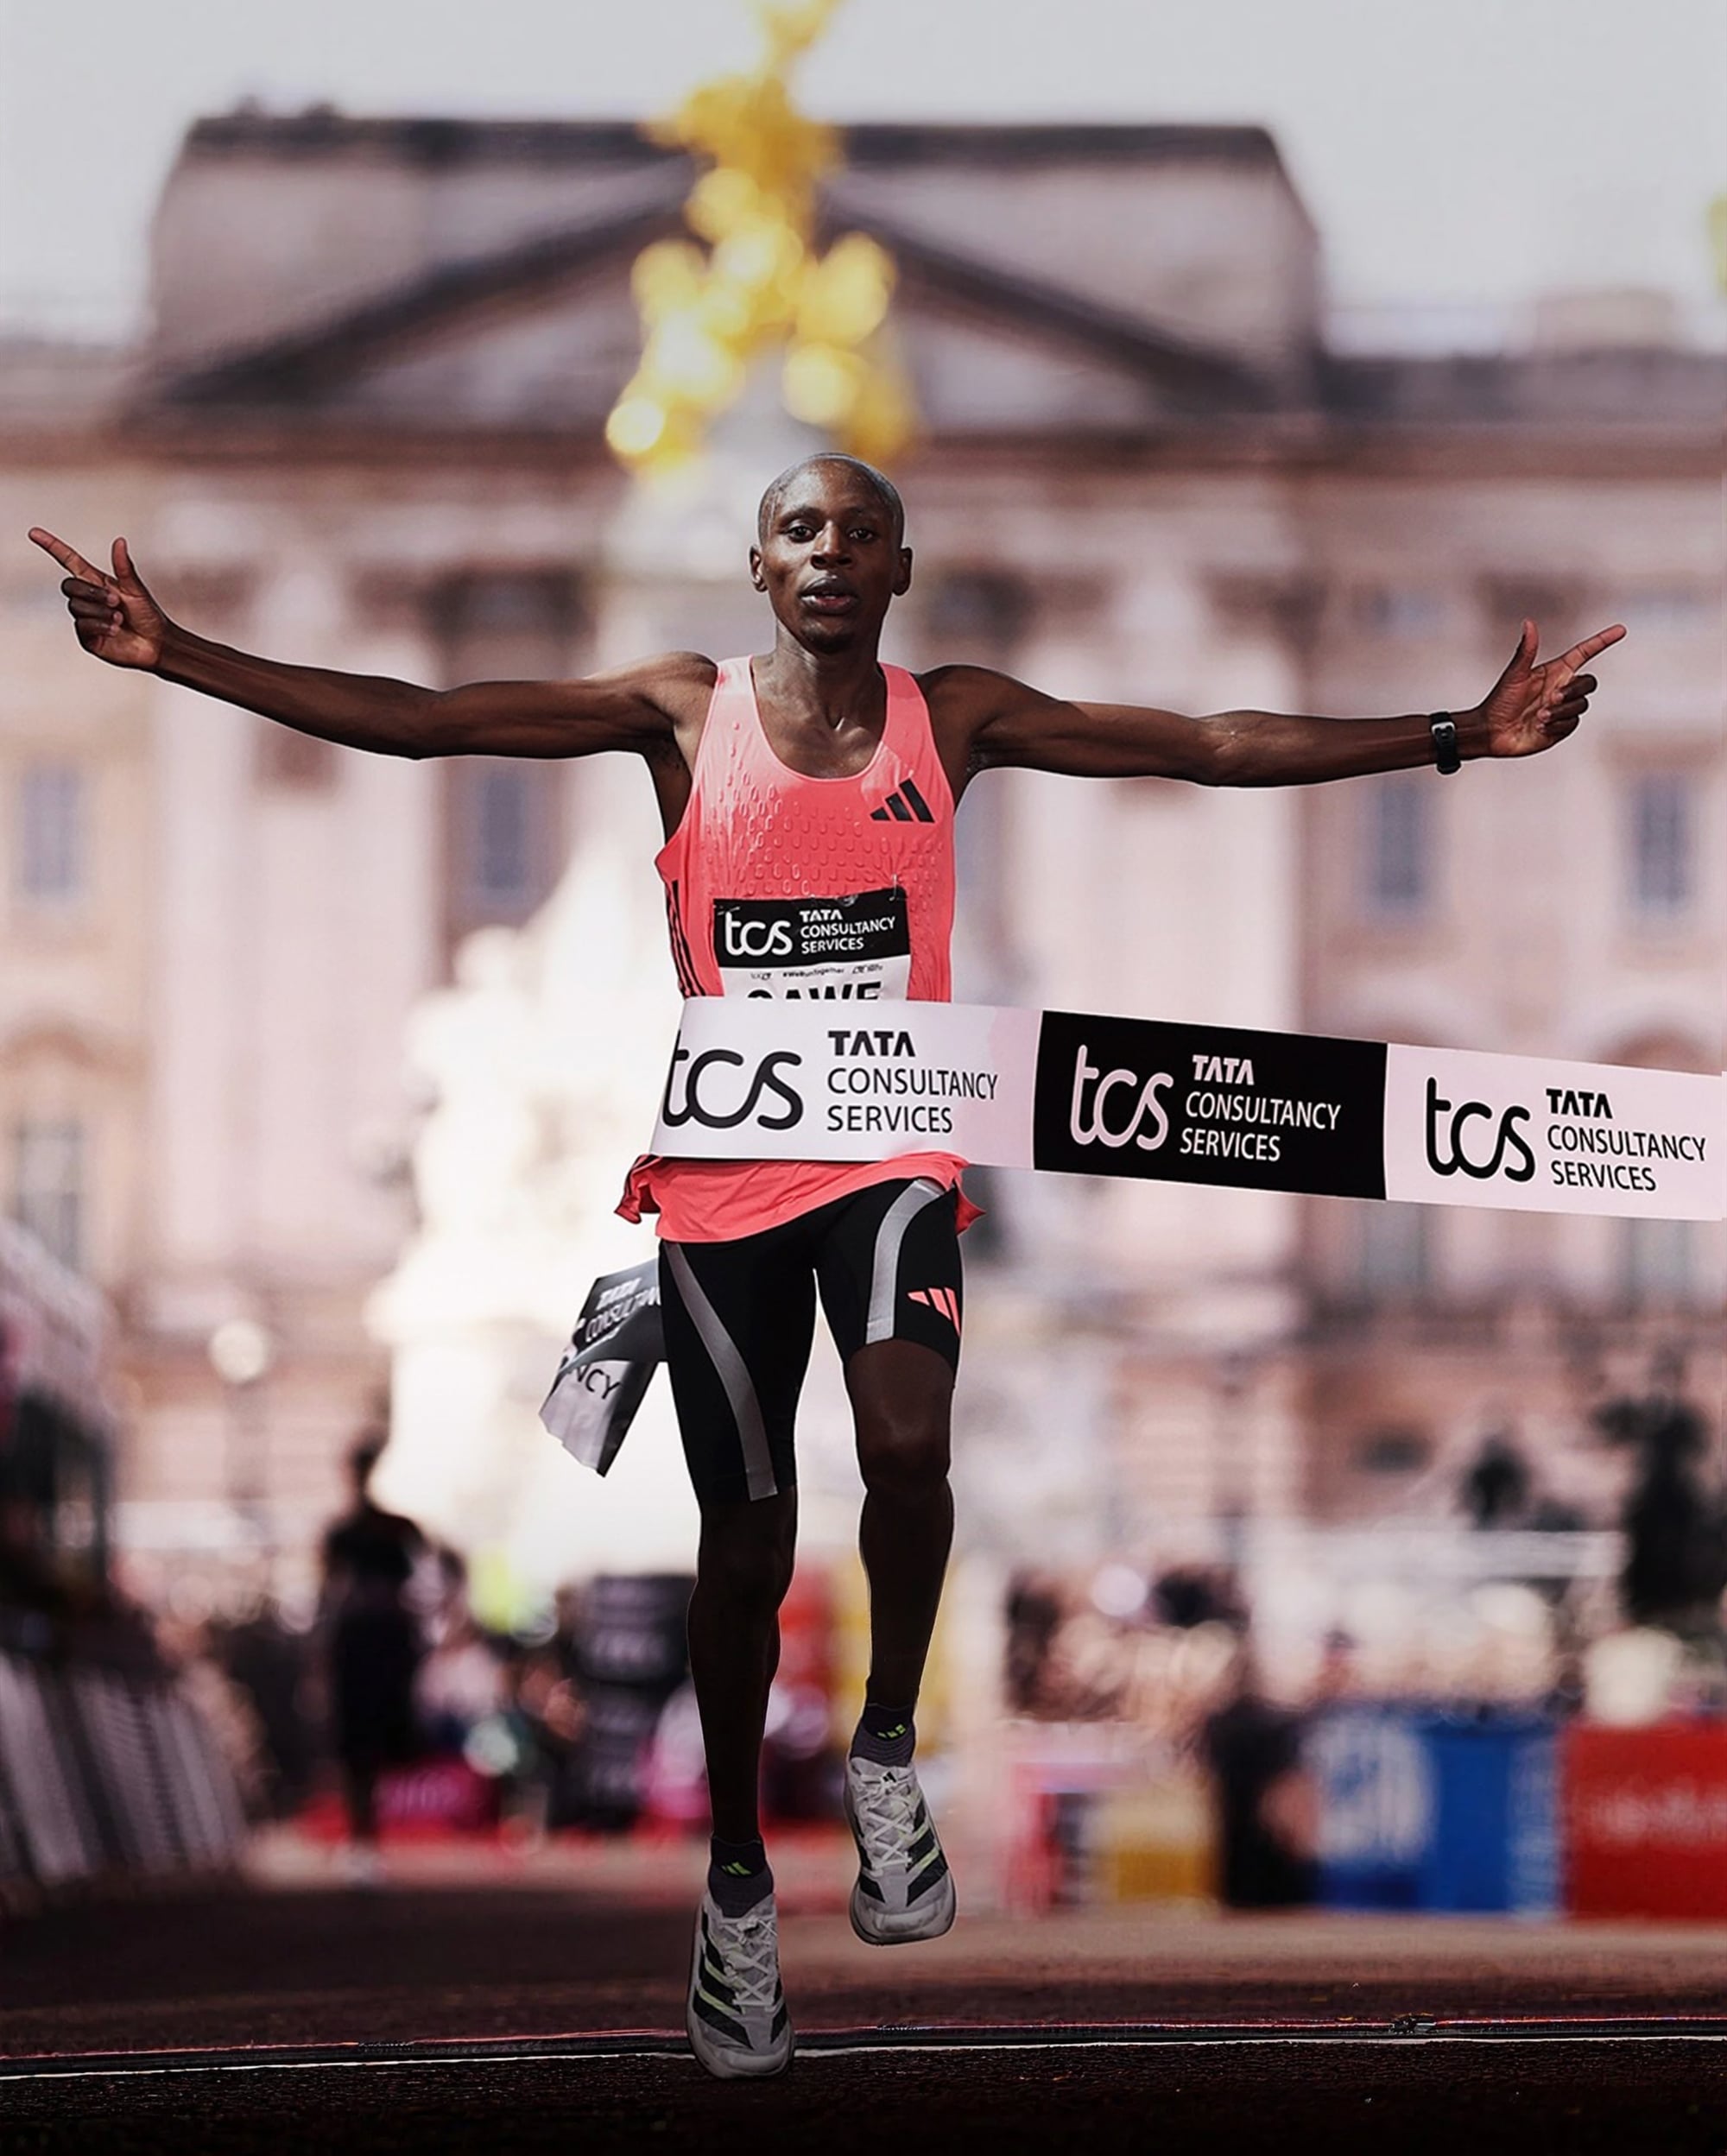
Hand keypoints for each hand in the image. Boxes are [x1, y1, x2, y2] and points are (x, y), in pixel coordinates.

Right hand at [28, 528, 168, 669]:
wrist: (157, 644)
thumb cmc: (148, 615)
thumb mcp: (136, 589)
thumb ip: (124, 567)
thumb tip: (120, 541)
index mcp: (96, 582)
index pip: (68, 560)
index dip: (52, 546)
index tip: (34, 533)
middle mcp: (87, 599)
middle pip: (69, 586)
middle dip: (92, 593)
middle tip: (115, 601)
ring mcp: (85, 618)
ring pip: (76, 608)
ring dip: (100, 612)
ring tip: (119, 619)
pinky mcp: (86, 637)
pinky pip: (82, 626)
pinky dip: (100, 626)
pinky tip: (115, 630)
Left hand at [1474, 617, 1624, 758]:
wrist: (1492, 732)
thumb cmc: (1500, 701)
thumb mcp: (1515, 675)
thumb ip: (1526, 651)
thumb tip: (1528, 622)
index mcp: (1555, 671)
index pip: (1585, 653)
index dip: (1602, 641)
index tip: (1620, 630)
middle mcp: (1562, 688)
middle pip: (1589, 683)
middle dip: (1573, 690)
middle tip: (1551, 698)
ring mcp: (1563, 708)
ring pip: (1581, 705)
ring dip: (1560, 711)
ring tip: (1539, 717)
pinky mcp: (1560, 727)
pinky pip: (1571, 724)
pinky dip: (1556, 726)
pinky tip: (1539, 728)